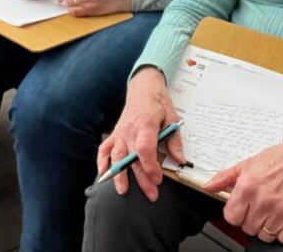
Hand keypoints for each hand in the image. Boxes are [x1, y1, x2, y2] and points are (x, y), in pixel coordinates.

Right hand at [97, 67, 182, 201]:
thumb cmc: (158, 102)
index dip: (151, 166)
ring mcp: (120, 132)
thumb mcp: (173, 117)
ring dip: (119, 175)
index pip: (145, 149)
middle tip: (152, 194)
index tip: (158, 179)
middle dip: (142, 179)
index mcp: (146, 124)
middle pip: (133, 158)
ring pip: (117, 156)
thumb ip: (174, 140)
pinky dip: (102, 161)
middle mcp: (130, 130)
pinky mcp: (115, 134)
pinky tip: (103, 174)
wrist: (143, 88)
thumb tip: (180, 160)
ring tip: (123, 191)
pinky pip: (104, 148)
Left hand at [205, 137, 282, 243]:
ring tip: (272, 211)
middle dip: (252, 219)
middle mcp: (263, 201)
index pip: (231, 218)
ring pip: (265, 236)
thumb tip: (209, 187)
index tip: (242, 209)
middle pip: (248, 228)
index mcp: (247, 187)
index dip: (236, 214)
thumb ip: (224, 178)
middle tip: (259, 207)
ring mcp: (280, 211)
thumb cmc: (277, 160)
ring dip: (267, 227)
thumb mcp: (246, 165)